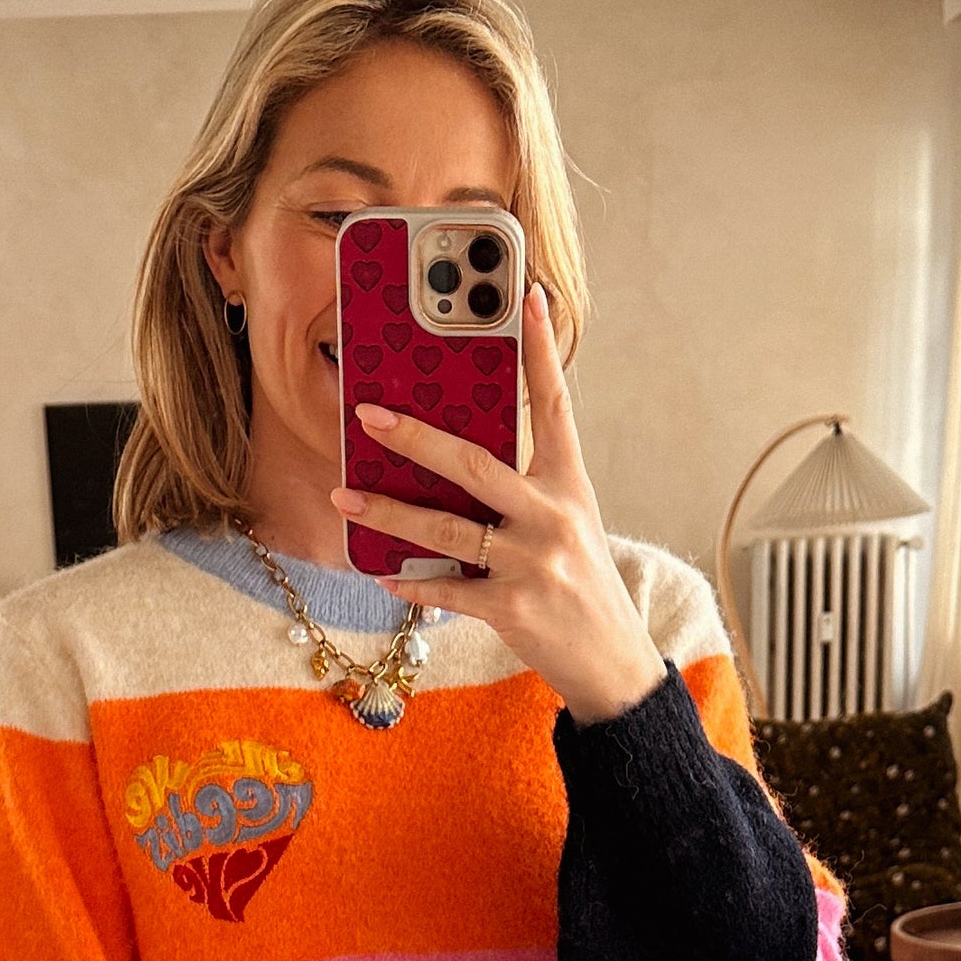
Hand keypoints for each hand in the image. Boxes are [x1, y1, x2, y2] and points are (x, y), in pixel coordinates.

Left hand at [331, 282, 666, 726]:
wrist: (614, 662)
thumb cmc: (582, 583)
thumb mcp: (569, 523)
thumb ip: (525, 488)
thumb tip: (452, 458)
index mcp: (570, 484)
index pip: (555, 404)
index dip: (540, 350)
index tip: (525, 298)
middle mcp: (553, 515)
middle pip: (475, 463)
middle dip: (416, 436)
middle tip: (369, 415)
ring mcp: (532, 563)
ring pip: (446, 528)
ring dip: (389, 512)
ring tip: (345, 495)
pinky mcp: (513, 608)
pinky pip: (447, 588)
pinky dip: (412, 580)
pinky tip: (382, 571)